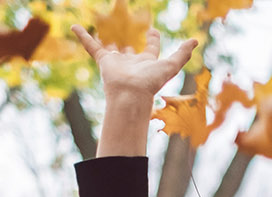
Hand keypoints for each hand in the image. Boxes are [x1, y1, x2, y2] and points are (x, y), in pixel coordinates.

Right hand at [72, 25, 197, 100]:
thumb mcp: (171, 65)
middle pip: (129, 51)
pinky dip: (83, 36)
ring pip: (109, 48)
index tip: (153, 30)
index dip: (153, 39)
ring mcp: (116, 62)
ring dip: (104, 40)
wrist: (130, 94)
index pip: (151, 49)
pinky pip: (91, 46)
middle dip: (127, 45)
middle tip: (126, 34)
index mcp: (147, 63)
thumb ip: (183, 53)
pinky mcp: (103, 61)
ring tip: (99, 30)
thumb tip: (196, 40)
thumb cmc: (151, 82)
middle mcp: (131, 63)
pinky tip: (75, 26)